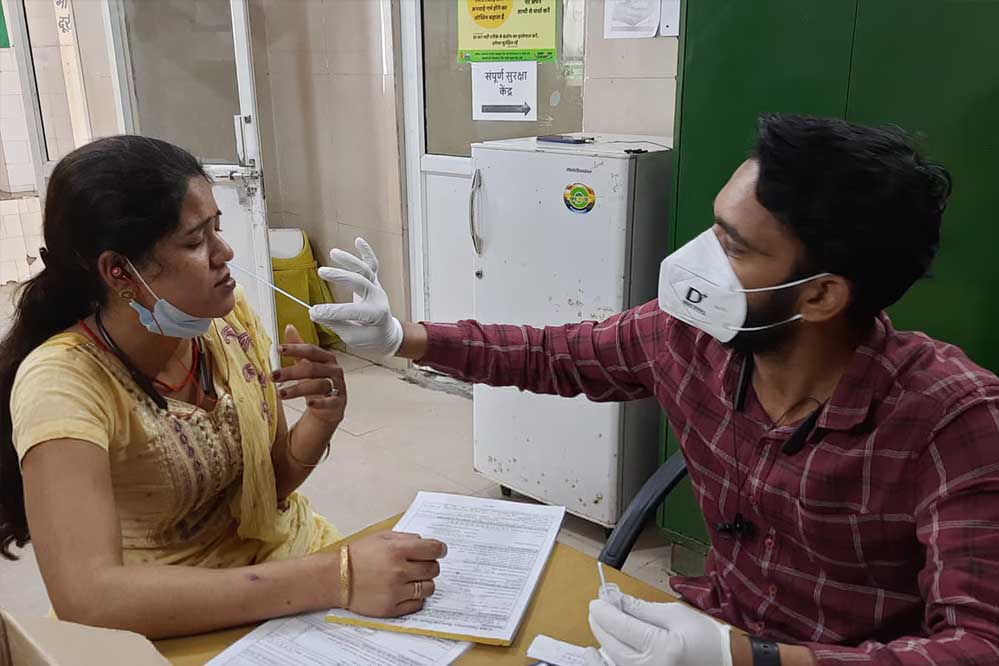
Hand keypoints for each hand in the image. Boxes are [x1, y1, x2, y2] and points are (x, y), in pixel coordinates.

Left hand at [272, 325, 346, 424]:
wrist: (329, 406)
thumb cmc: (318, 382)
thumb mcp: (307, 363)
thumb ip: (299, 347)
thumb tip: (289, 327)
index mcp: (327, 358)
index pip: (311, 350)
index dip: (295, 349)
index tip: (279, 349)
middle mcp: (334, 370)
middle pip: (312, 368)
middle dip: (291, 372)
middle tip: (273, 376)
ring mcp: (337, 386)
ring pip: (319, 385)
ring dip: (298, 389)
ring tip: (281, 393)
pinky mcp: (338, 402)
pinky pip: (330, 401)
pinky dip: (320, 402)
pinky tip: (309, 404)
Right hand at [310, 238, 404, 356]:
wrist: (387, 333)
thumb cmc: (370, 337)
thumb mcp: (353, 337)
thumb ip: (336, 324)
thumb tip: (315, 313)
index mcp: (376, 314)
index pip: (352, 311)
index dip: (332, 311)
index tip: (313, 312)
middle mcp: (378, 297)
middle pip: (360, 282)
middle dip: (341, 276)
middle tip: (322, 272)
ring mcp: (377, 287)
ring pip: (365, 270)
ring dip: (350, 260)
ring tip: (334, 252)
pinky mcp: (374, 282)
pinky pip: (372, 265)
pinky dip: (366, 252)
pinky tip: (358, 240)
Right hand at [347, 531, 446, 616]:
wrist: (334, 578)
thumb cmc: (356, 556)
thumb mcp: (380, 537)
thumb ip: (405, 538)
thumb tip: (425, 543)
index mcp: (397, 550)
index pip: (433, 549)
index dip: (440, 549)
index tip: (440, 551)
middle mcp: (399, 571)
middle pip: (433, 569)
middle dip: (431, 565)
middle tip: (423, 565)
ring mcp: (396, 591)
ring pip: (429, 588)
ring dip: (425, 583)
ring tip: (414, 579)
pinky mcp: (391, 608)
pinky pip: (417, 604)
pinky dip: (416, 598)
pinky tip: (406, 591)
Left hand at [584, 585, 731, 665]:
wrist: (726, 662)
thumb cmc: (705, 640)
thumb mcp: (675, 615)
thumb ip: (642, 609)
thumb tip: (616, 600)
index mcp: (662, 648)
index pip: (621, 627)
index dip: (605, 611)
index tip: (597, 601)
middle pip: (613, 645)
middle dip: (600, 624)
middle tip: (597, 608)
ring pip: (612, 661)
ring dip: (602, 641)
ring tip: (599, 624)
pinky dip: (606, 660)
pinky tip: (597, 651)